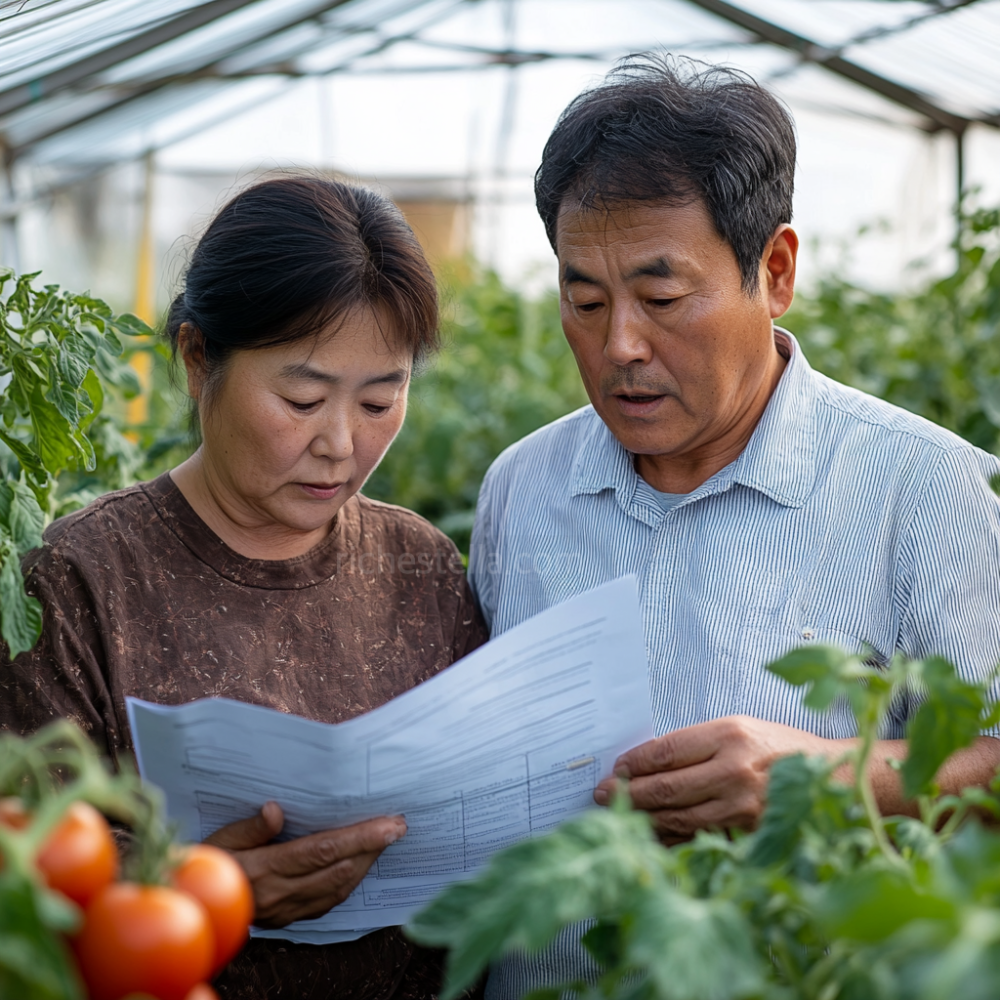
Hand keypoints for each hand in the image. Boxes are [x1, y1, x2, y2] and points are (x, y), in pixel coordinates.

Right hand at [204, 801, 406, 927]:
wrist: (192, 903)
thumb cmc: (205, 863)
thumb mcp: (220, 839)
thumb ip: (251, 827)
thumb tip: (276, 810)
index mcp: (264, 868)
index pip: (323, 850)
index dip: (360, 837)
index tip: (389, 824)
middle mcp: (279, 893)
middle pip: (337, 870)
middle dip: (372, 848)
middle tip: (398, 827)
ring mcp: (284, 911)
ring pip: (336, 890)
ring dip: (364, 866)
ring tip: (383, 843)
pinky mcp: (285, 920)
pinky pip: (325, 904)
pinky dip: (347, 884)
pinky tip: (357, 868)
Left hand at [593, 716, 830, 841]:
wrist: (833, 777)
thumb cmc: (780, 747)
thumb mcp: (740, 728)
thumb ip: (698, 744)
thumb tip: (648, 761)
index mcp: (729, 735)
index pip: (665, 752)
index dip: (634, 763)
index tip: (615, 768)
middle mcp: (734, 770)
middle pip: (666, 787)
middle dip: (627, 793)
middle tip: (602, 795)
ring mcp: (743, 807)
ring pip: (678, 817)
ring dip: (643, 818)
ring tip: (619, 815)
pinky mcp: (750, 834)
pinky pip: (700, 838)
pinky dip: (671, 837)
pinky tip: (652, 835)